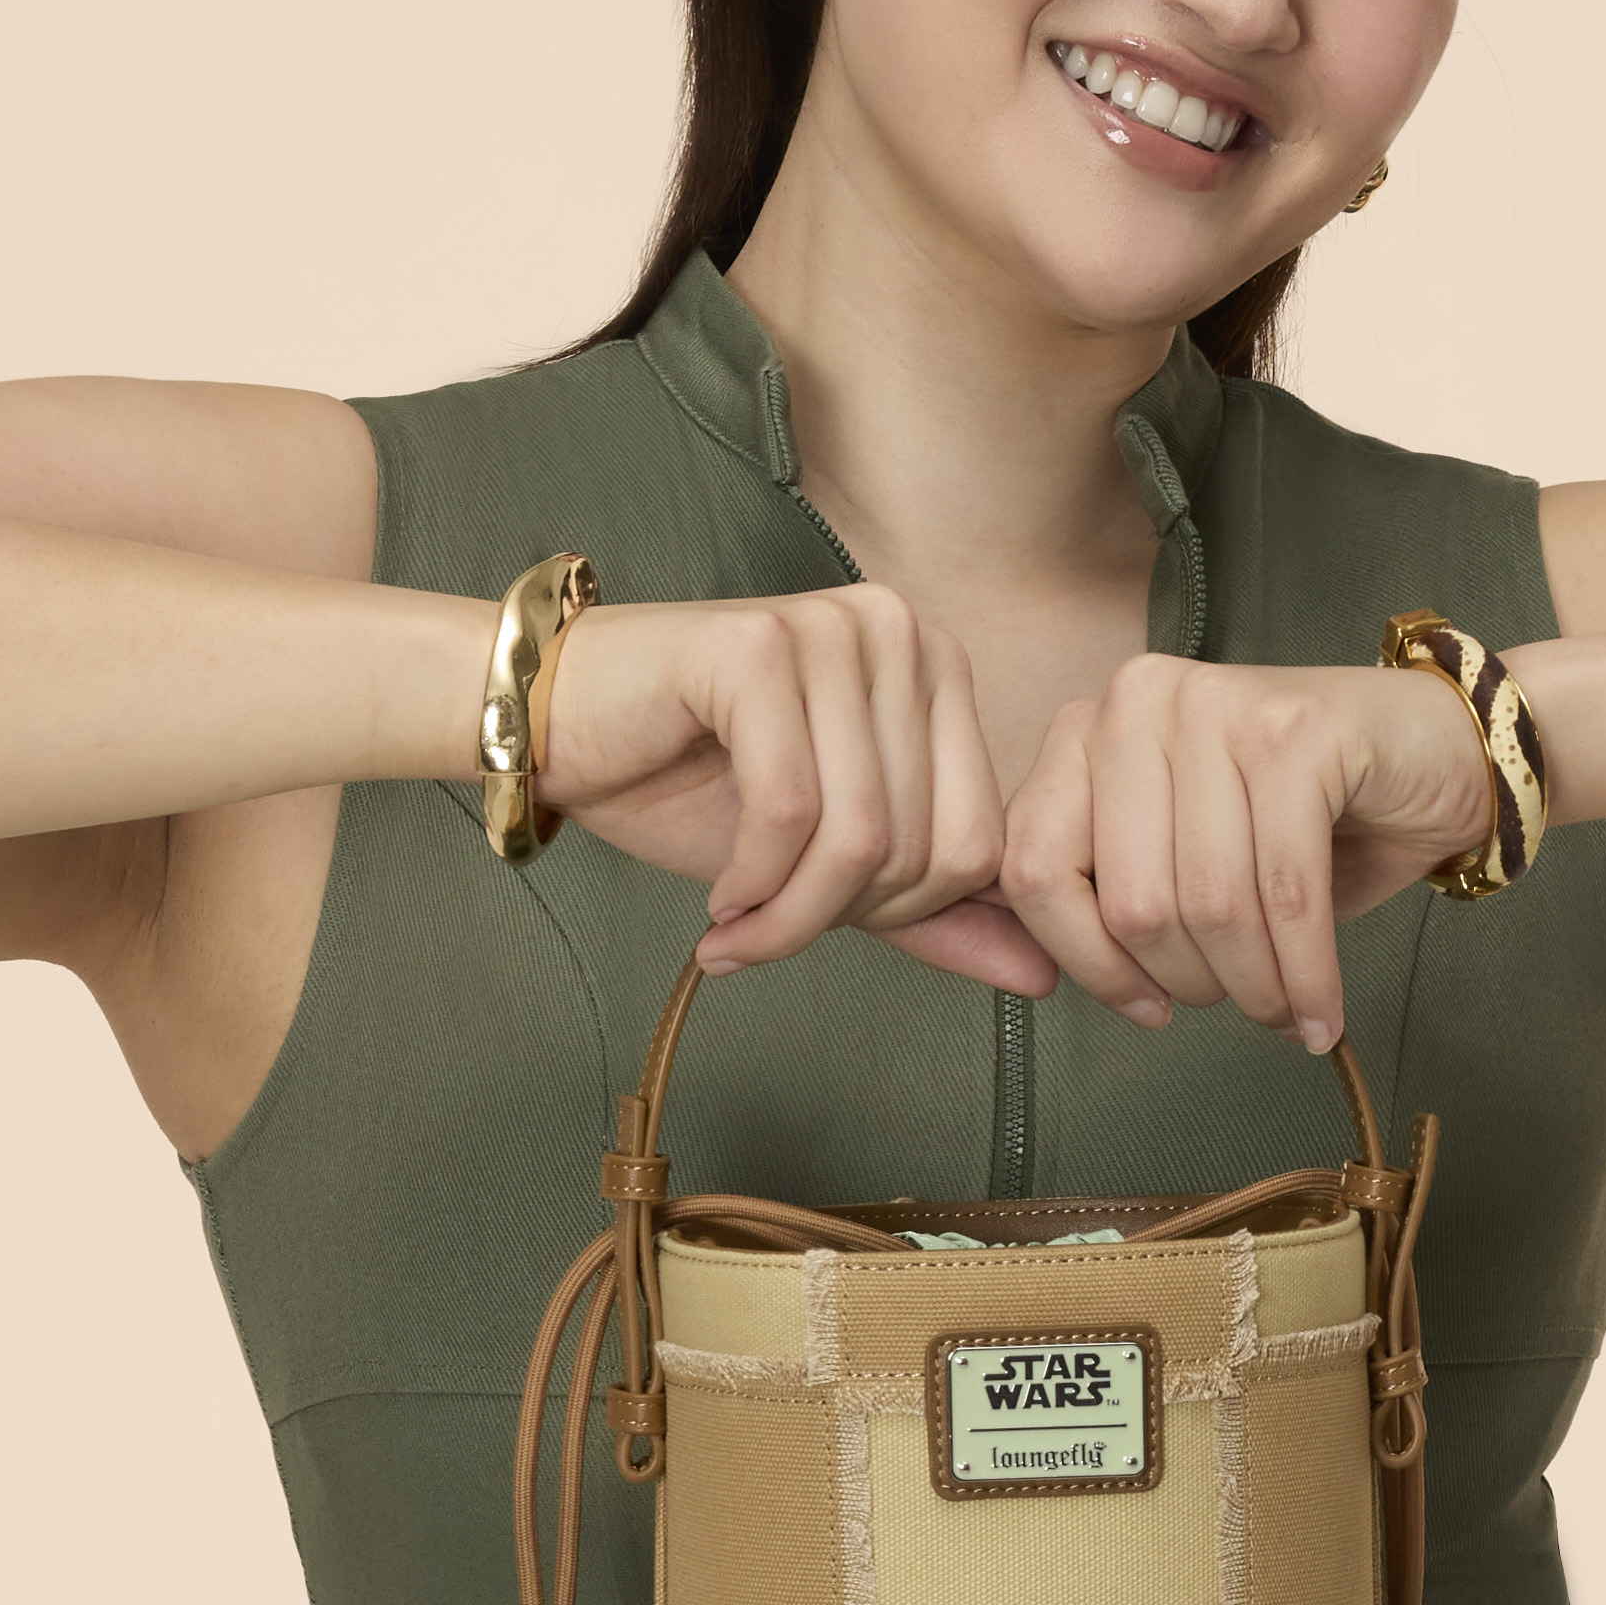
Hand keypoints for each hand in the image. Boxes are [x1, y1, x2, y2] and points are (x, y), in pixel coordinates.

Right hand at [530, 580, 1052, 990]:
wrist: (557, 725)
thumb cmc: (689, 780)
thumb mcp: (829, 861)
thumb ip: (935, 913)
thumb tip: (1048, 974)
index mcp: (935, 671)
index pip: (978, 843)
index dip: (904, 917)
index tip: (820, 926)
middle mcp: (898, 634)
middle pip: (923, 845)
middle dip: (838, 919)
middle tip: (762, 932)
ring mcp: (830, 630)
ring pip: (860, 835)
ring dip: (790, 914)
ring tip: (735, 925)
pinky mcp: (759, 648)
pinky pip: (790, 809)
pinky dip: (753, 881)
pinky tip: (718, 897)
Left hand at [986, 652, 1499, 1049]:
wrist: (1439, 750)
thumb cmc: (1308, 814)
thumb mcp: (1183, 853)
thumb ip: (1113, 894)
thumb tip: (1055, 980)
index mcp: (1085, 732)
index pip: (1033, 869)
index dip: (1087, 965)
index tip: (1143, 1007)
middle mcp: (1137, 702)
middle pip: (1129, 900)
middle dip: (1189, 982)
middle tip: (1237, 1005)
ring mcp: (1216, 706)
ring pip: (1208, 902)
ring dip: (1253, 987)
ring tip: (1284, 1012)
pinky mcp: (1296, 730)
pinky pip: (1284, 891)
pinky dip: (1306, 973)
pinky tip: (1321, 1011)